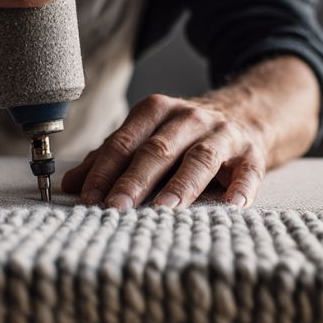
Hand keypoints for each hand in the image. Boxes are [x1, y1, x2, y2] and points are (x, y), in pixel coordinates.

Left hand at [62, 93, 271, 208]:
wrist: (246, 114)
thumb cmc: (186, 136)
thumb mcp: (149, 137)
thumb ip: (112, 158)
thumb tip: (71, 184)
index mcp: (157, 112)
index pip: (125, 141)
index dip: (105, 169)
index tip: (89, 198)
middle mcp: (189, 118)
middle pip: (158, 149)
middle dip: (135, 179)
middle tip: (116, 208)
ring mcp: (223, 134)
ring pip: (199, 158)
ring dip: (181, 185)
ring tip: (164, 210)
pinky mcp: (251, 153)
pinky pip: (248, 171)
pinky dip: (241, 188)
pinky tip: (232, 205)